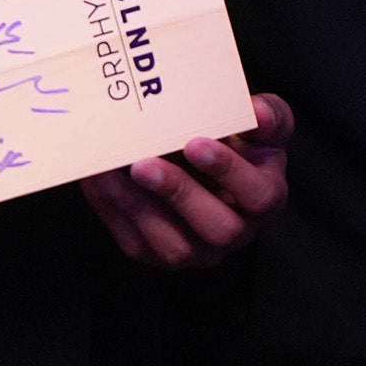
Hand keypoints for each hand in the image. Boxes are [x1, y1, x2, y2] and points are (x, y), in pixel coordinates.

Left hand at [78, 94, 292, 271]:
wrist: (205, 163)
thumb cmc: (238, 143)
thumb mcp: (262, 125)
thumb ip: (268, 117)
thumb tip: (257, 111)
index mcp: (264, 196)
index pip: (258, 194)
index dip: (228, 171)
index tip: (195, 142)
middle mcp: (236, 232)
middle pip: (218, 228)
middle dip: (178, 194)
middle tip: (143, 163)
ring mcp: (197, 249)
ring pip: (173, 246)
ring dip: (138, 206)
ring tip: (111, 169)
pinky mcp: (158, 254)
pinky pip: (136, 241)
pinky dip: (112, 208)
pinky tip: (97, 177)